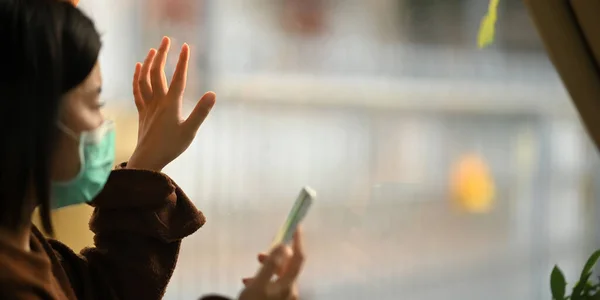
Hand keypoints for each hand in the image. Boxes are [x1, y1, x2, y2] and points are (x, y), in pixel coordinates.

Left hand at [127, 36, 215, 170]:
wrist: (147, 160)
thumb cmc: (171, 147)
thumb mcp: (190, 131)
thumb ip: (201, 112)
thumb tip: (212, 94)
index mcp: (171, 104)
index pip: (178, 78)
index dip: (182, 61)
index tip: (186, 46)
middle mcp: (158, 101)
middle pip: (157, 72)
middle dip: (162, 54)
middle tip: (166, 39)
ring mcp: (148, 106)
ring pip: (144, 79)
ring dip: (148, 62)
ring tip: (153, 50)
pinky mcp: (142, 112)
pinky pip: (137, 90)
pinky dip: (137, 77)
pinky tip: (138, 68)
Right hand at [238, 229, 304, 299]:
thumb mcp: (259, 283)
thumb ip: (271, 265)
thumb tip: (283, 246)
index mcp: (289, 284)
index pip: (298, 258)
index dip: (297, 242)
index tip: (295, 227)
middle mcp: (291, 290)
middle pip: (287, 266)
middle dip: (275, 256)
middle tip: (260, 254)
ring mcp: (286, 296)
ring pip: (279, 275)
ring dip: (267, 267)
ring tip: (253, 267)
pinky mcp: (278, 299)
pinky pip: (273, 284)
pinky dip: (263, 278)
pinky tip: (249, 281)